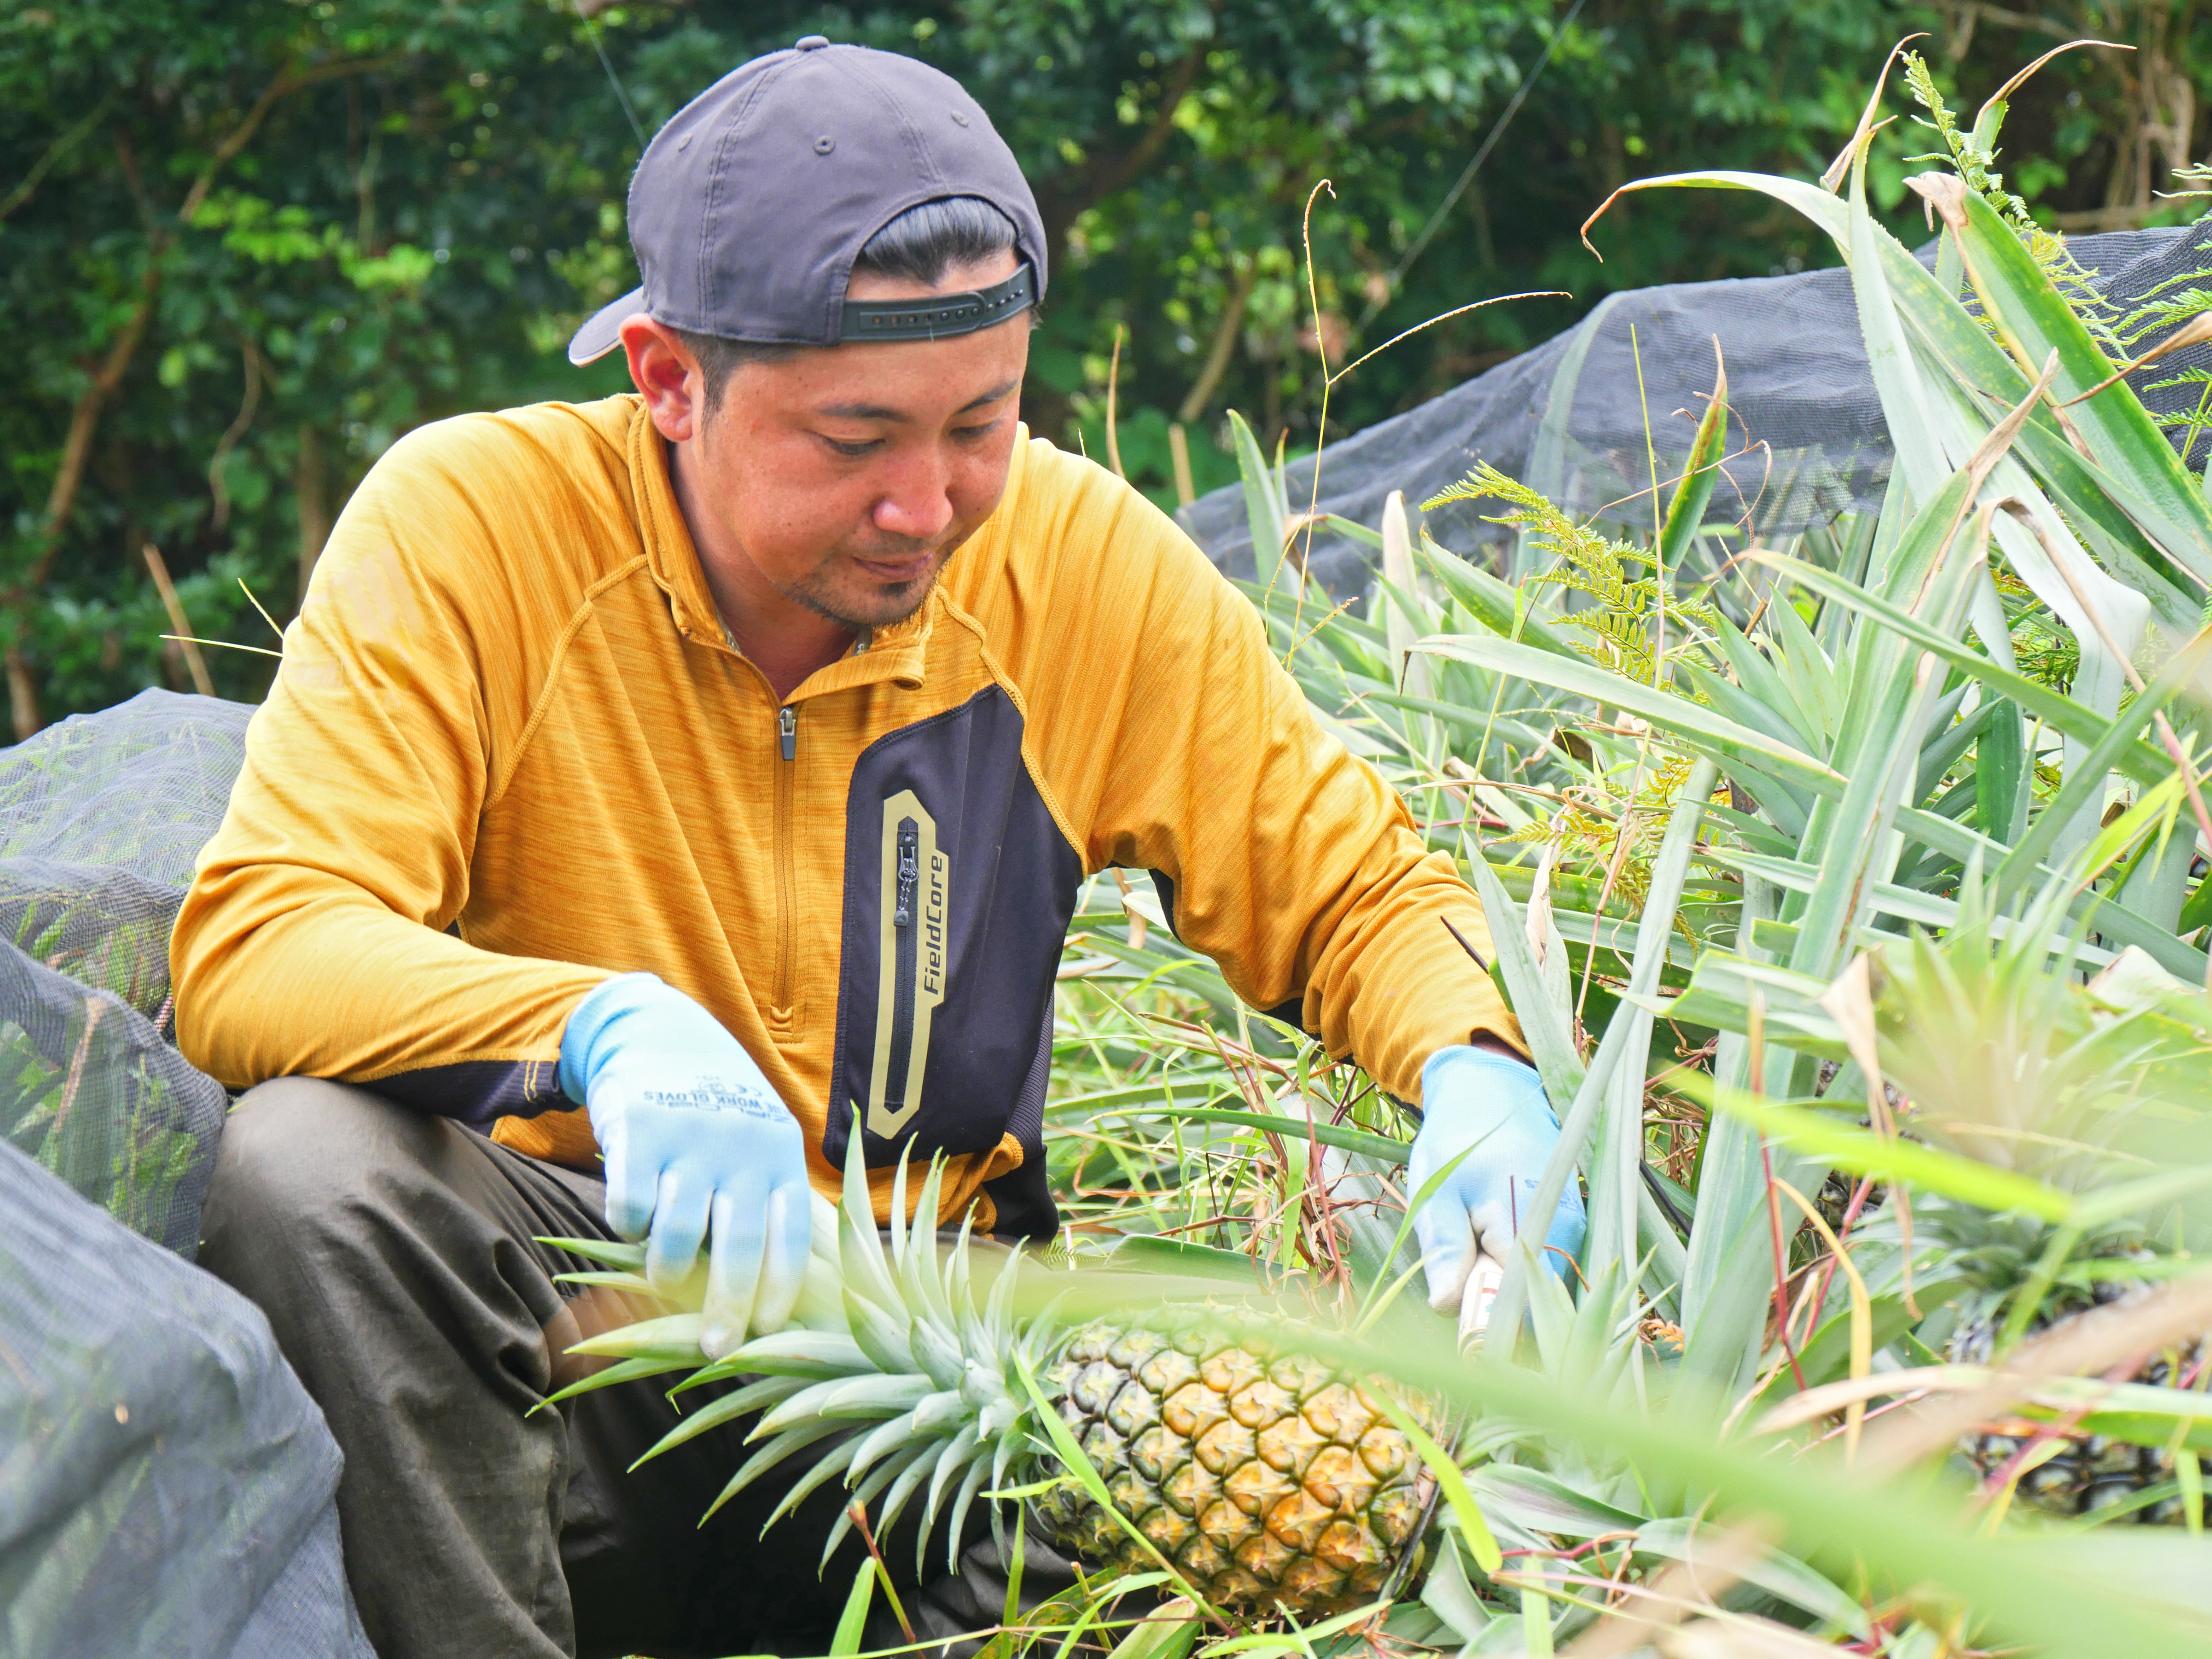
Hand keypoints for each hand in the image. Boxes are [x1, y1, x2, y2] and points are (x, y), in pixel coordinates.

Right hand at [559, 973, 811, 1359]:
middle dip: (728, 1309)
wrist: (661, 1032)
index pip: (791, 1236)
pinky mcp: (638, 1131)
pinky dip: (628, 1228)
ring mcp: (689, 1138)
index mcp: (780, 1154)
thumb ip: (768, 1199)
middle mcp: (741, 1147)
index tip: (770, 1333)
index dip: (781, 1290)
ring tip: (665, 1276)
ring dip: (668, 1271)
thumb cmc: (720, 1110)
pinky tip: (633, 1221)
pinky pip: (630, 1208)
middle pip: (739, 1248)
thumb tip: (778, 1291)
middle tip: (714, 1350)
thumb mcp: (761, 1140)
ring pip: (679, 1235)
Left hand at [1408, 1044, 1585, 1307]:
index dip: (1492, 1332)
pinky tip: (1490, 1248)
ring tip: (1473, 1251)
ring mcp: (1574, 1234)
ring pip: (1540, 1294)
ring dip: (1503, 1292)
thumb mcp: (1436, 1192)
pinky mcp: (1571, 1233)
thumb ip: (1445, 1249)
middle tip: (1458, 1279)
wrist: (1495, 1096)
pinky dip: (1515, 1276)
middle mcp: (1566, 1235)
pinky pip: (1545, 1275)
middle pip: (1537, 1309)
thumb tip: (1446, 1307)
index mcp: (1530, 1224)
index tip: (1461, 1333)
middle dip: (1495, 1312)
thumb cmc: (1457, 1143)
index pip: (1525, 1313)